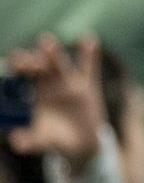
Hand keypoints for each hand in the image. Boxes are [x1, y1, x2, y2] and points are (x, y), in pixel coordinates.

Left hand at [5, 35, 108, 173]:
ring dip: (52, 53)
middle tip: (25, 57)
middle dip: (32, 60)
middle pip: (39, 67)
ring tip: (46, 41)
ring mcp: (69, 84)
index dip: (18, 69)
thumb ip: (30, 140)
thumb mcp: (43, 140)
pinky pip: (89, 68)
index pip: (23, 77)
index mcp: (34, 94)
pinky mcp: (88, 87)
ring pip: (59, 65)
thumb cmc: (56, 139)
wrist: (82, 143)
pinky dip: (90, 54)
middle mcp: (49, 84)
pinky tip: (89, 39)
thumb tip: (15, 141)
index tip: (14, 63)